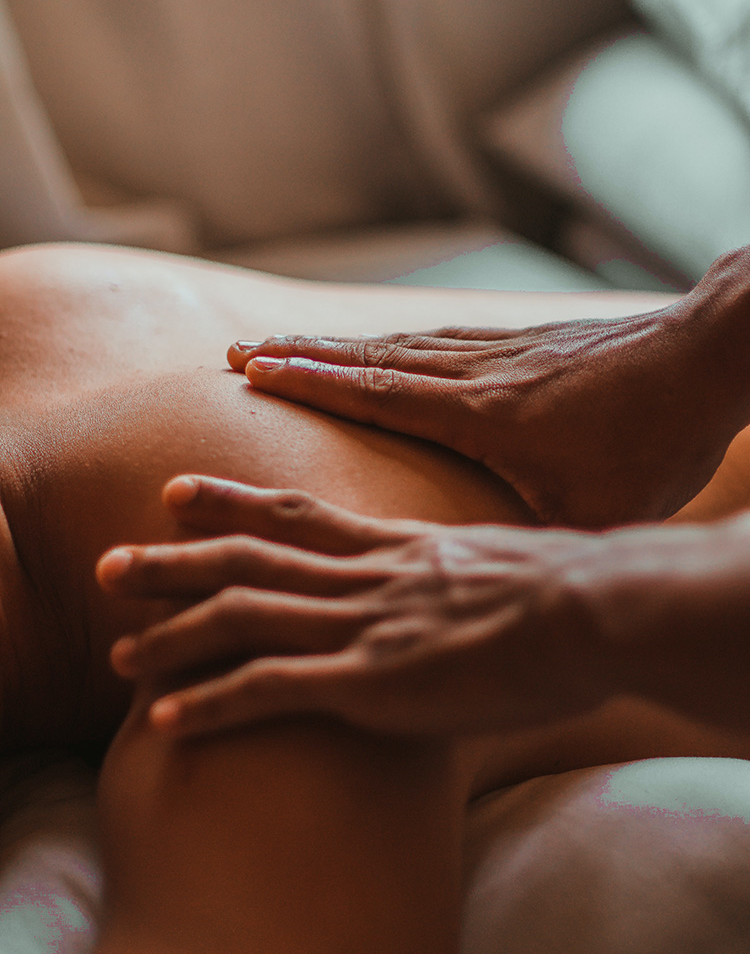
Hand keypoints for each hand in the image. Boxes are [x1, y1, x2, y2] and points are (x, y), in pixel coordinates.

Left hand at [96, 474, 618, 739]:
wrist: (590, 609)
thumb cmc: (561, 591)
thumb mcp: (494, 564)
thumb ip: (454, 570)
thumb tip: (456, 582)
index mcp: (392, 546)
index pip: (294, 511)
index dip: (230, 500)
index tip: (176, 492)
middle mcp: (363, 576)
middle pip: (249, 558)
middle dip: (173, 561)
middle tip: (110, 563)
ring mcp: (361, 624)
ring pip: (244, 617)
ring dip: (173, 634)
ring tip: (118, 654)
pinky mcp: (371, 681)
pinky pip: (273, 691)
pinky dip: (213, 704)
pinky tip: (167, 723)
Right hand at [227, 297, 734, 528]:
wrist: (706, 357)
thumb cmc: (654, 441)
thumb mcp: (594, 511)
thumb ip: (535, 545)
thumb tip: (494, 593)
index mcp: (481, 414)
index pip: (375, 392)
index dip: (308, 381)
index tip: (251, 368)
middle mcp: (477, 373)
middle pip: (372, 359)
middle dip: (301, 356)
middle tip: (242, 351)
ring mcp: (500, 351)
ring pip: (401, 344)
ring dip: (339, 346)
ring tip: (293, 344)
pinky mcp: (525, 342)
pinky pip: (440, 338)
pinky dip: (394, 342)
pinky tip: (386, 347)